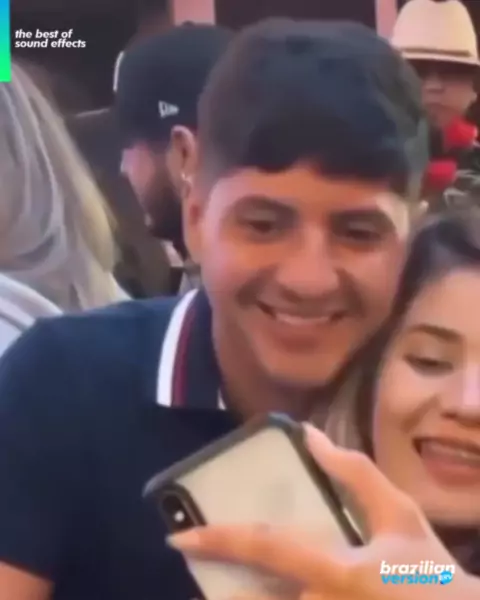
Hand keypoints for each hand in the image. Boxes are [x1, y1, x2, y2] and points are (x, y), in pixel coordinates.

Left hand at [168, 426, 478, 599]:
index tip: (177, 537)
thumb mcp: (398, 514)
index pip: (264, 548)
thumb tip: (312, 436)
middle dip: (215, 593)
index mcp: (335, 571)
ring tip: (218, 588)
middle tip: (191, 573)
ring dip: (237, 599)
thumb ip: (353, 472)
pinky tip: (265, 592)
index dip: (218, 539)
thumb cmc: (430, 573)